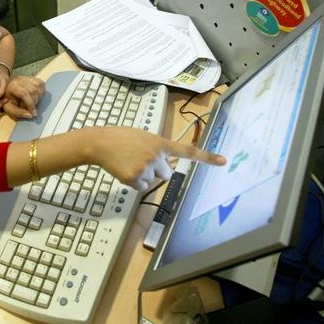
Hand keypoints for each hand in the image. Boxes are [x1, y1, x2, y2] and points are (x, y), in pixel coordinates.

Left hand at [3, 76, 44, 118]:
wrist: (6, 90)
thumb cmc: (7, 100)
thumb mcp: (9, 108)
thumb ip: (18, 113)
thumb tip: (30, 115)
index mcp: (12, 86)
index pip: (24, 93)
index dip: (30, 104)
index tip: (33, 113)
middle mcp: (20, 80)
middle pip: (33, 90)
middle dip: (35, 101)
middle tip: (32, 108)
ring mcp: (26, 77)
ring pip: (38, 86)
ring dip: (39, 96)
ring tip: (34, 102)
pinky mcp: (31, 78)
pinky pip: (41, 83)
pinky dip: (42, 91)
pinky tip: (37, 96)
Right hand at [90, 127, 225, 190]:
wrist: (100, 143)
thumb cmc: (120, 137)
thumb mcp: (143, 136)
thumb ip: (157, 147)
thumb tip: (164, 163)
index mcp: (160, 143)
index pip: (187, 151)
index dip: (206, 157)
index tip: (223, 161)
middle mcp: (156, 156)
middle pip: (167, 173)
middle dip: (158, 170)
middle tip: (141, 159)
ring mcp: (146, 169)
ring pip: (153, 180)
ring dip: (144, 175)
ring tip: (130, 162)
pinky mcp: (135, 179)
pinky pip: (142, 187)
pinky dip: (134, 181)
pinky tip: (124, 169)